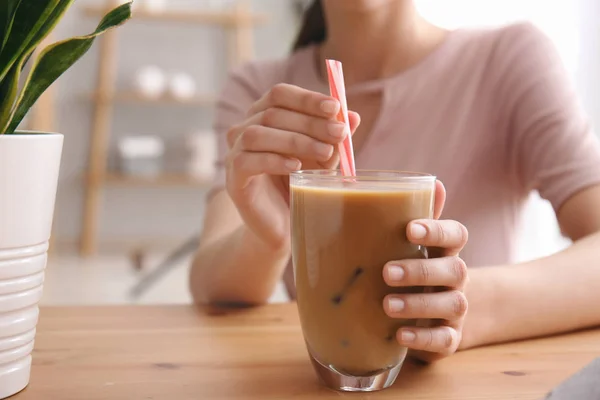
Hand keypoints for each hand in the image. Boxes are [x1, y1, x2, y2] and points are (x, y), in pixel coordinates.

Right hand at [225, 83, 359, 249]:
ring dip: (295, 140)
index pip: (280, 94)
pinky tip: (296, 167)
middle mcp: (244, 129)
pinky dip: (274, 160)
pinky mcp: (233, 178)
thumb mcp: (323, 157)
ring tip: (324, 153)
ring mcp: (234, 153)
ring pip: (257, 134)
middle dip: (310, 122)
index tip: (335, 108)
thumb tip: (354, 116)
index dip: (307, 98)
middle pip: (272, 113)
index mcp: (263, 116)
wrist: (282, 224)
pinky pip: (247, 161)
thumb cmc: (300, 183)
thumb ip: (334, 136)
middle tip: (338, 133)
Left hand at [383, 181, 468, 361]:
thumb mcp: (410, 246)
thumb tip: (425, 181)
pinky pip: (445, 340)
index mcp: (445, 251)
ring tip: (387, 305)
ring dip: (418, 304)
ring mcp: (455, 309)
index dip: (437, 230)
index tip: (409, 229)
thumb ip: (408, 214)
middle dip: (421, 270)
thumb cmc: (415, 270)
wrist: (439, 315)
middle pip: (454, 270)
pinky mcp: (450, 338)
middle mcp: (455, 278)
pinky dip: (424, 338)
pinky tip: (400, 335)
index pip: (456, 235)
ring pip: (451, 304)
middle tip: (387, 272)